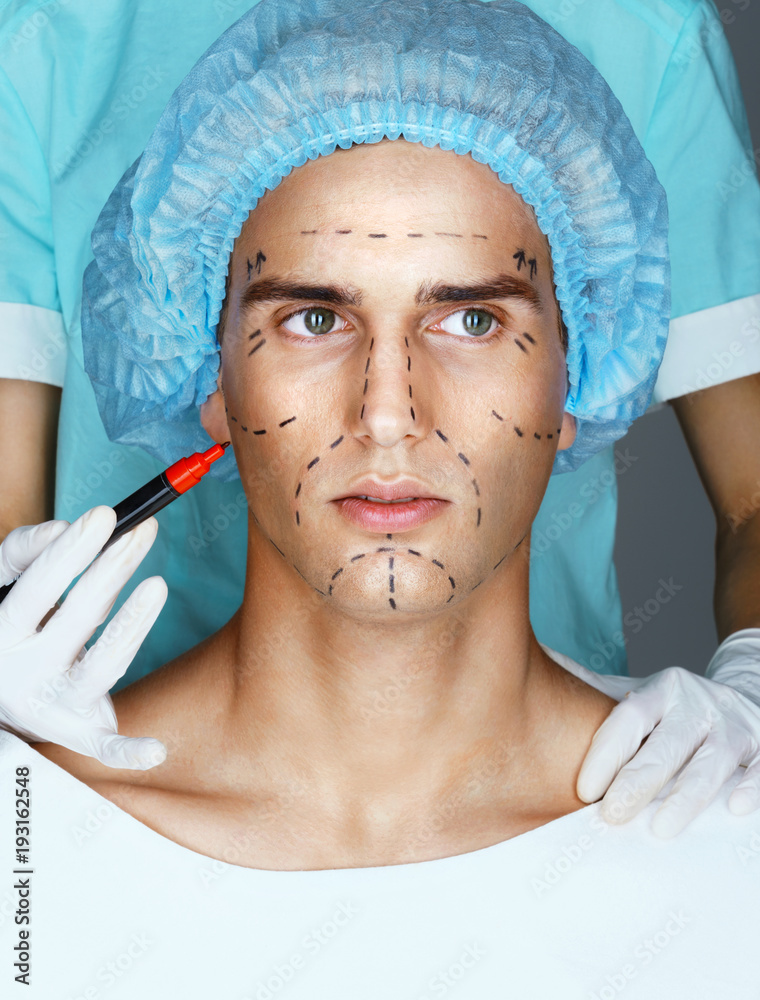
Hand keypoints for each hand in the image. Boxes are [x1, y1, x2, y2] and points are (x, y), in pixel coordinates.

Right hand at [0, 507, 167, 768]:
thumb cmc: (10, 623)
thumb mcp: (0, 586)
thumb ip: (22, 552)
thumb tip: (62, 528)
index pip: (35, 589)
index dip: (70, 552)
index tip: (105, 515)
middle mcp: (20, 673)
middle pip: (74, 621)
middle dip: (110, 572)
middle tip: (142, 532)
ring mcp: (49, 706)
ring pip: (100, 669)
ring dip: (131, 627)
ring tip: (157, 584)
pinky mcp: (75, 731)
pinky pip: (102, 747)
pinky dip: (126, 752)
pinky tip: (157, 752)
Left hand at [576, 662, 759, 836]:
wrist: (749, 694)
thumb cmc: (677, 710)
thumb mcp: (640, 692)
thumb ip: (593, 689)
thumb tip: (534, 668)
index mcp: (661, 691)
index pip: (629, 718)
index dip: (606, 752)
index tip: (583, 788)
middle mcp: (697, 705)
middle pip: (666, 745)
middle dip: (638, 781)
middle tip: (612, 814)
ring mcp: (733, 725)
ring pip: (711, 761)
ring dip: (687, 795)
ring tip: (662, 826)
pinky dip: (751, 786)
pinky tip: (735, 808)